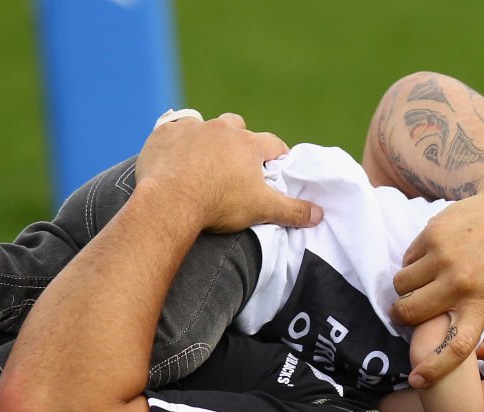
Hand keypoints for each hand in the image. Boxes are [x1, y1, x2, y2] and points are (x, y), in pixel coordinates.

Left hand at [135, 113, 322, 232]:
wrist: (169, 201)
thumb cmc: (218, 204)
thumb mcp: (261, 210)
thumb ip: (292, 211)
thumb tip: (319, 214)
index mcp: (248, 145)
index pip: (272, 144)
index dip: (277, 156)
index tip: (276, 167)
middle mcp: (222, 129)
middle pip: (238, 126)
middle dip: (240, 140)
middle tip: (236, 164)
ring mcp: (191, 128)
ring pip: (204, 125)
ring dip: (207, 138)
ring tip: (202, 159)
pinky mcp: (164, 133)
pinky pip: (172, 131)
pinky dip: (175, 142)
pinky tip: (173, 158)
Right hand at [390, 183, 483, 385]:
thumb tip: (478, 358)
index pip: (454, 348)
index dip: (432, 368)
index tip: (417, 380)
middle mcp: (462, 283)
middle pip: (410, 314)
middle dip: (402, 318)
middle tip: (408, 314)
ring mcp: (444, 257)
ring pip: (401, 286)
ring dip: (406, 290)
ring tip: (423, 285)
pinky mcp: (432, 235)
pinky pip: (406, 260)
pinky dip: (413, 265)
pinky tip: (432, 261)